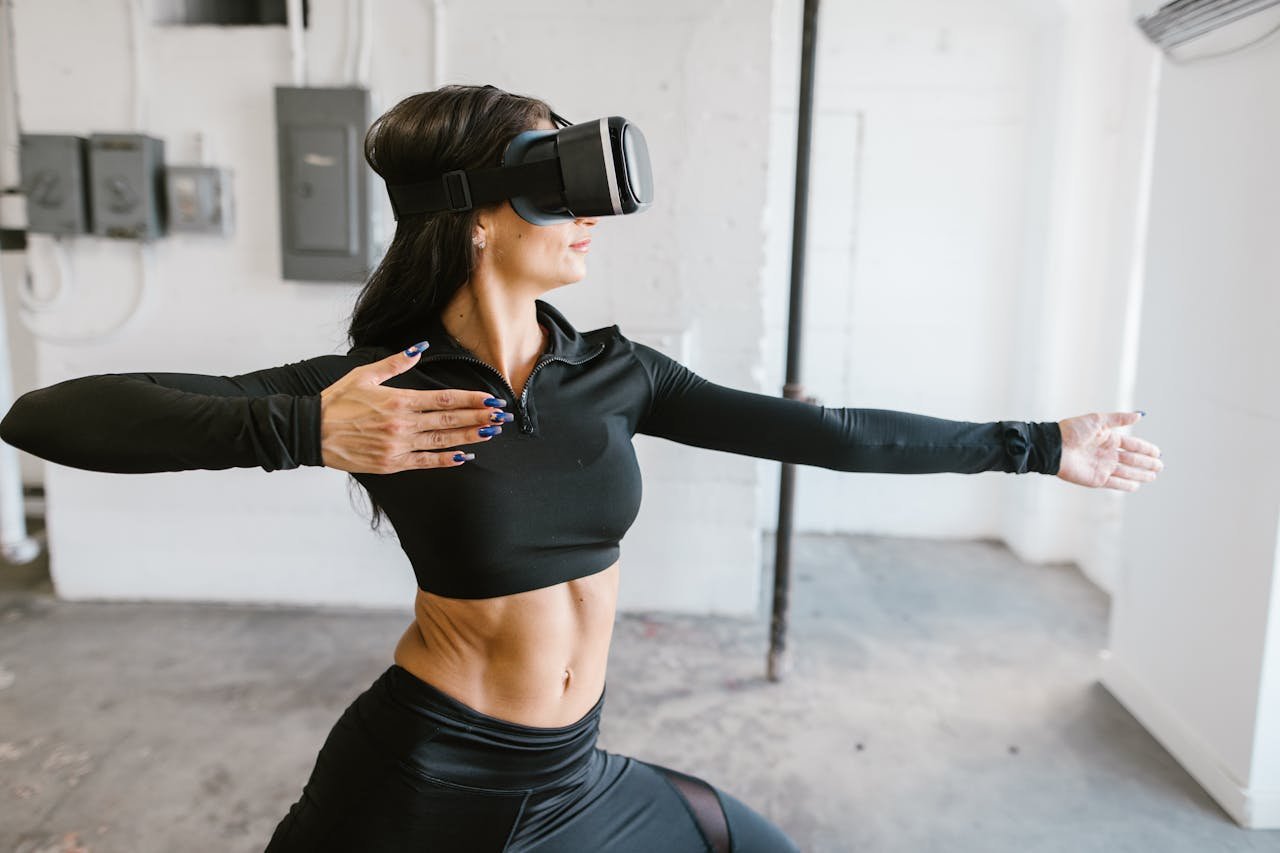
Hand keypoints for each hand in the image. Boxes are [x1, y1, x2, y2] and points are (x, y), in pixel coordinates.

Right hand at [318, 346, 510, 473]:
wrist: (312, 432)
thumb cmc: (336, 401)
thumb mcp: (365, 374)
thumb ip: (396, 362)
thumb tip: (420, 347)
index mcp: (399, 400)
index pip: (444, 399)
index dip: (471, 400)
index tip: (491, 400)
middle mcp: (402, 424)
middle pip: (450, 419)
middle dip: (479, 417)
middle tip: (502, 417)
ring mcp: (398, 446)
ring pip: (442, 440)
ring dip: (470, 437)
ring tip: (491, 433)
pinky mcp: (392, 463)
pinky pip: (426, 462)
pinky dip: (446, 460)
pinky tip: (464, 456)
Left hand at [1056, 411, 1162, 491]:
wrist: (1054, 447)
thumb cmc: (1072, 430)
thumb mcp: (1098, 420)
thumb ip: (1119, 419)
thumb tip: (1140, 415)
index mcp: (1108, 438)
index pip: (1132, 445)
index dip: (1145, 448)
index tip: (1158, 452)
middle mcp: (1106, 453)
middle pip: (1132, 459)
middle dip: (1146, 462)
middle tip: (1160, 466)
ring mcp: (1102, 467)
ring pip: (1126, 472)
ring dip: (1140, 474)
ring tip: (1153, 476)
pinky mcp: (1096, 479)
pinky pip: (1115, 483)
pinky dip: (1126, 485)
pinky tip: (1137, 486)